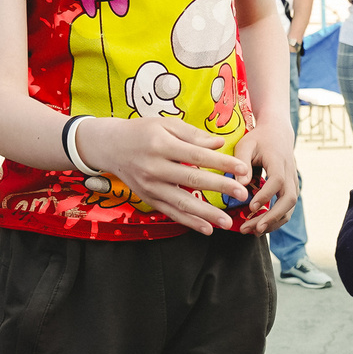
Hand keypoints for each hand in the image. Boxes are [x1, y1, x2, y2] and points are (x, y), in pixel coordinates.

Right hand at [74, 113, 250, 235]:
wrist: (110, 146)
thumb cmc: (142, 131)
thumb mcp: (166, 124)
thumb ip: (193, 135)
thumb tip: (220, 143)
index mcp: (161, 145)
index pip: (197, 156)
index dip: (221, 163)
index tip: (242, 169)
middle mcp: (154, 167)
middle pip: (191, 180)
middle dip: (219, 188)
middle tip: (242, 194)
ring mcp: (150, 186)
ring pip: (181, 203)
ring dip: (206, 214)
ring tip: (227, 222)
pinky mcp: (148, 198)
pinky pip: (171, 213)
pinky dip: (189, 222)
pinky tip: (207, 228)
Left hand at [238, 118, 300, 234]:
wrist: (278, 133)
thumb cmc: (258, 139)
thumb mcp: (246, 145)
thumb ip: (241, 164)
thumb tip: (240, 186)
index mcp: (278, 161)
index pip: (277, 181)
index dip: (265, 195)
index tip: (250, 207)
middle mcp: (290, 174)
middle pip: (289, 199)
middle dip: (272, 216)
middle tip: (253, 228)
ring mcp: (292, 183)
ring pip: (290, 208)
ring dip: (273, 222)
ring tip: (253, 231)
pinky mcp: (291, 189)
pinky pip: (287, 209)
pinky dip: (275, 220)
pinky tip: (259, 226)